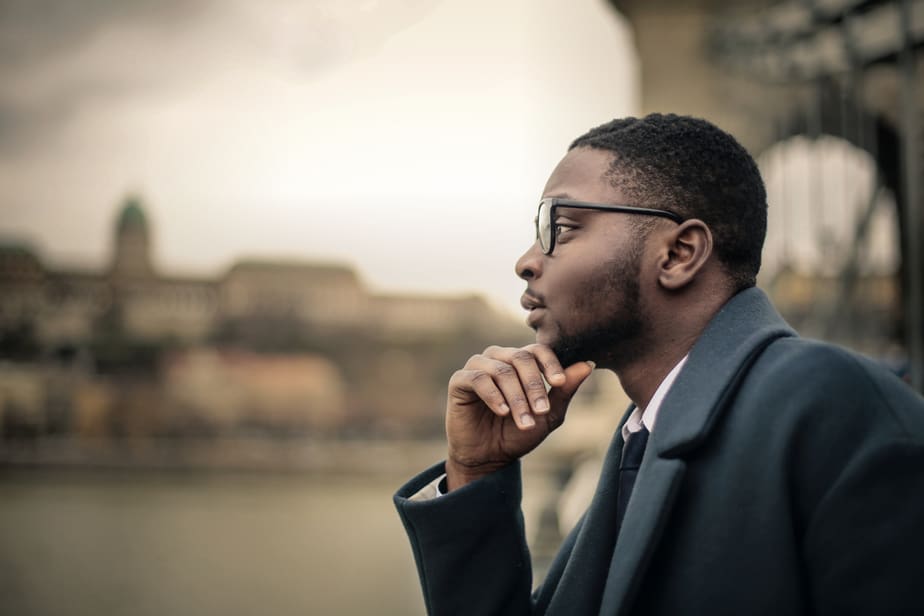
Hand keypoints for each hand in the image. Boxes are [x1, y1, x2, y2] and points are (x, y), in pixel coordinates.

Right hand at [444, 344, 593, 490]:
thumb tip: (588, 364)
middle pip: (521, 358)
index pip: (537, 350)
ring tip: (524, 422)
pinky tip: (503, 412)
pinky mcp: (459, 381)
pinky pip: (478, 379)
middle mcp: (498, 359)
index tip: (560, 383)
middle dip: (534, 386)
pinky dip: (494, 396)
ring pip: (501, 370)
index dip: (550, 364)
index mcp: (520, 362)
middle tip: (542, 411)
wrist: (489, 458)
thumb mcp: (548, 414)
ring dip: (517, 397)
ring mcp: (478, 367)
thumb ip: (564, 390)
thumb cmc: (518, 433)